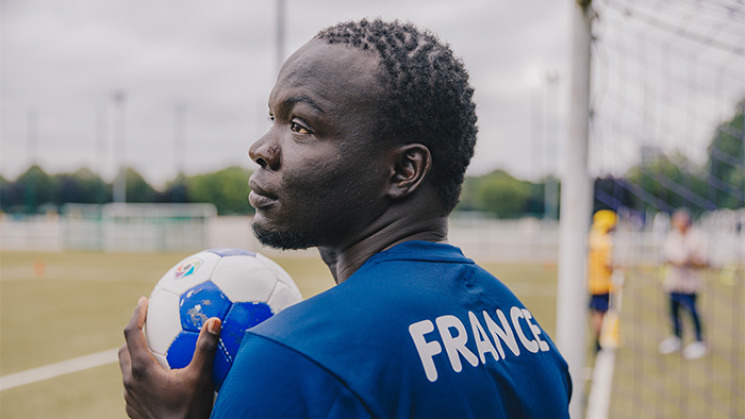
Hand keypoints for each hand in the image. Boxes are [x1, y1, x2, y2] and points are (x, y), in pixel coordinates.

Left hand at [119, 297, 221, 418]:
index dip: (137, 314)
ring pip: (127, 369)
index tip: (144, 300)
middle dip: (134, 334)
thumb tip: (214, 321)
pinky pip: (134, 386)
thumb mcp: (200, 378)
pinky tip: (161, 379)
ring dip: (137, 356)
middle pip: (125, 350)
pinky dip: (142, 375)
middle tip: (148, 324)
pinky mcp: (134, 409)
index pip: (132, 333)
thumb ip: (205, 348)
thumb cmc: (188, 411)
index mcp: (142, 369)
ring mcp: (130, 397)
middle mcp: (130, 382)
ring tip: (155, 350)